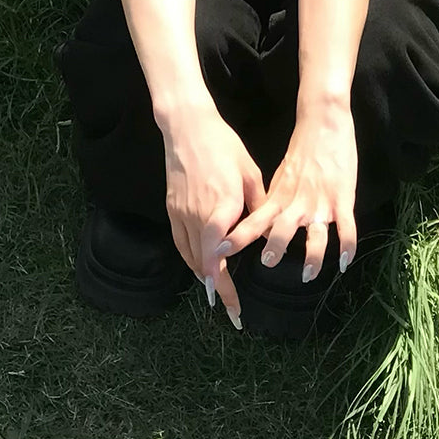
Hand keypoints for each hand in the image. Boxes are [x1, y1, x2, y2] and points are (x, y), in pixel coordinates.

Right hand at [162, 100, 265, 325]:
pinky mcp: (172, 208)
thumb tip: (267, 232)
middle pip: (205, 265)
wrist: (188, 127)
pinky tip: (200, 267)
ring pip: (191, 256)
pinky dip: (191, 259)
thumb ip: (258, 207)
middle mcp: (199, 216)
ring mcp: (182, 213)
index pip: (219, 258)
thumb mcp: (250, 174)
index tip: (234, 307)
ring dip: (204, 277)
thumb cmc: (224, 146)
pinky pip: (180, 242)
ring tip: (218, 293)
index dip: (225, 286)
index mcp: (222, 209)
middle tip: (231, 311)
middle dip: (218, 290)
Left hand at [217, 100, 357, 281]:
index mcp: (279, 196)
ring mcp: (321, 202)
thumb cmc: (302, 149)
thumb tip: (259, 227)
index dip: (237, 237)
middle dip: (273, 247)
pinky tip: (345, 263)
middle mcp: (297, 202)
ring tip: (306, 275)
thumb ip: (271, 201)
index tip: (219, 253)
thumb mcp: (280, 176)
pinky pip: (346, 227)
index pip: (254, 221)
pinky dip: (347, 246)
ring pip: (315, 234)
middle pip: (281, 229)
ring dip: (311, 257)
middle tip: (266, 264)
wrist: (323, 122)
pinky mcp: (343, 198)